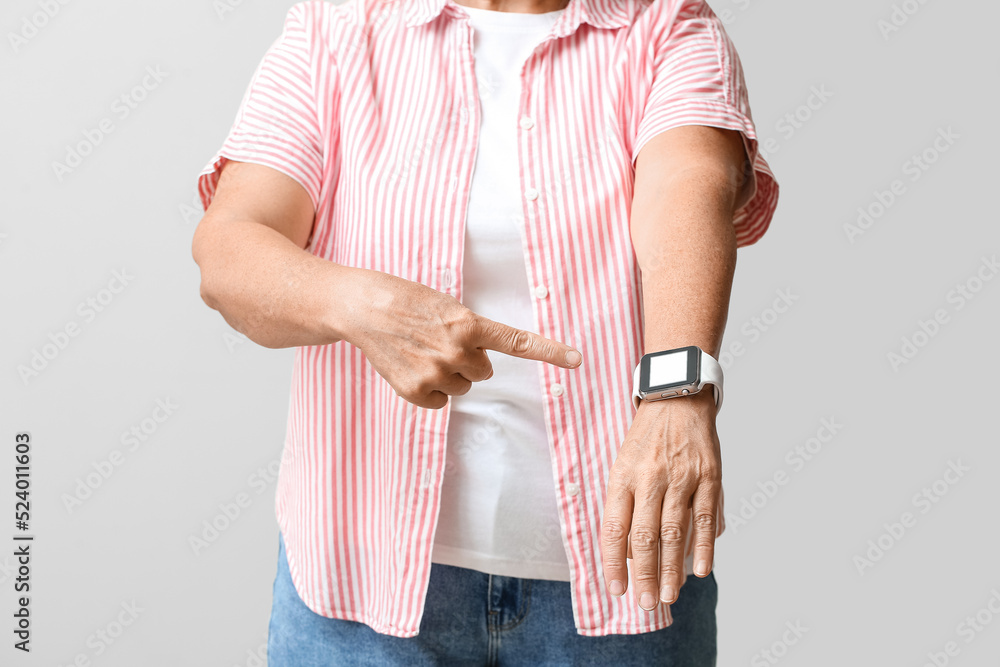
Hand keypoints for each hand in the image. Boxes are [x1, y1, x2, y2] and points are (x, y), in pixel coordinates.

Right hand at [342, 269, 581, 408]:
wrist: (364, 308)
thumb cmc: (408, 302)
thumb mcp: (447, 307)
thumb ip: (471, 332)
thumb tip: (482, 363)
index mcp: (468, 324)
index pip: (517, 342)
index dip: (549, 352)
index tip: (576, 360)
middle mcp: (457, 351)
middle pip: (484, 372)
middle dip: (468, 359)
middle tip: (440, 341)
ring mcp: (436, 374)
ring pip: (463, 387)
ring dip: (449, 374)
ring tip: (422, 351)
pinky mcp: (416, 392)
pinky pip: (442, 401)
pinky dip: (431, 389)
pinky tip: (412, 367)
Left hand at [600, 390, 722, 610]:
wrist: (676, 398)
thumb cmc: (645, 441)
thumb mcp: (623, 466)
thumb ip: (624, 507)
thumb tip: (628, 555)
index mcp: (623, 477)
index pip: (614, 529)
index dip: (614, 563)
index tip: (617, 590)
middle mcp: (650, 478)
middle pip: (645, 536)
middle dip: (645, 575)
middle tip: (646, 604)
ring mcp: (681, 477)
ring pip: (674, 531)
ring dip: (672, 569)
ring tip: (668, 595)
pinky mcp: (708, 475)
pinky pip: (705, 517)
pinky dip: (704, 546)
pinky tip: (701, 570)